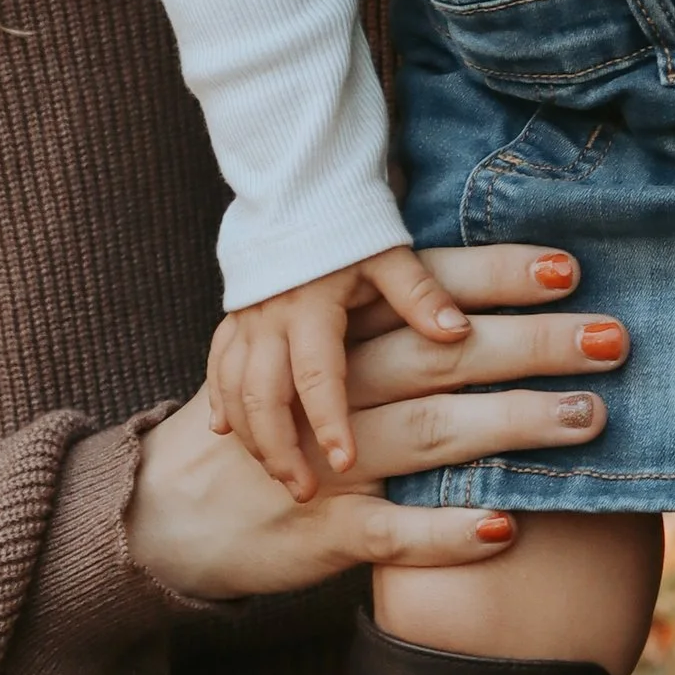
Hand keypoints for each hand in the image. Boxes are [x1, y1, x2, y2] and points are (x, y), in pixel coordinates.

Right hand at [130, 243, 628, 599]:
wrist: (167, 508)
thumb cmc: (266, 428)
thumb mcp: (313, 366)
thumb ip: (388, 334)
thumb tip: (478, 306)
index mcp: (333, 338)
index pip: (428, 295)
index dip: (499, 278)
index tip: (574, 267)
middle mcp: (332, 392)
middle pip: (441, 355)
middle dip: (531, 343)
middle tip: (614, 337)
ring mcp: (326, 462)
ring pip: (425, 432)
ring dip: (510, 425)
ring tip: (588, 418)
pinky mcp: (319, 530)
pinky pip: (389, 533)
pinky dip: (446, 533)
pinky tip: (506, 528)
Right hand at [208, 245, 468, 494]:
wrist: (294, 183)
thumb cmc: (349, 221)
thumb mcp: (386, 252)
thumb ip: (418, 293)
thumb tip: (457, 332)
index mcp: (309, 305)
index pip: (316, 374)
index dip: (328, 421)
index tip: (344, 463)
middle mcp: (269, 318)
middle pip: (262, 395)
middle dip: (279, 447)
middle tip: (301, 492)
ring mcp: (244, 321)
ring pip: (234, 389)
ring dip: (253, 436)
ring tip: (278, 477)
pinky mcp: (231, 320)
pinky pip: (217, 369)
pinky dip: (222, 402)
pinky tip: (225, 432)